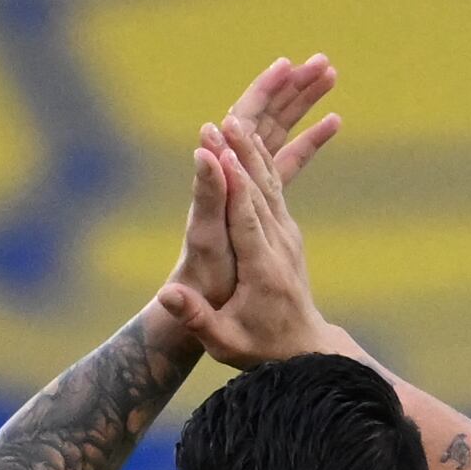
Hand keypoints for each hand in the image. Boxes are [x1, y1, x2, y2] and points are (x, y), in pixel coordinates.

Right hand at [156, 109, 347, 368]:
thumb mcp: (224, 343)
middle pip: (259, 192)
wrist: (305, 349)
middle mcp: (280, 247)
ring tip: (233, 120)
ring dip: (252, 152)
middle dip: (240, 156)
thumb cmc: (257, 348)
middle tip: (222, 122)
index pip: (247, 218)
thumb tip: (165, 295)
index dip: (233, 185)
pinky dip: (261, 164)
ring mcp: (288, 237)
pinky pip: (275, 190)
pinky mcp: (288, 232)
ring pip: (271, 186)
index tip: (218, 156)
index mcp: (263, 270)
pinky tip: (248, 140)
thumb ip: (196, 318)